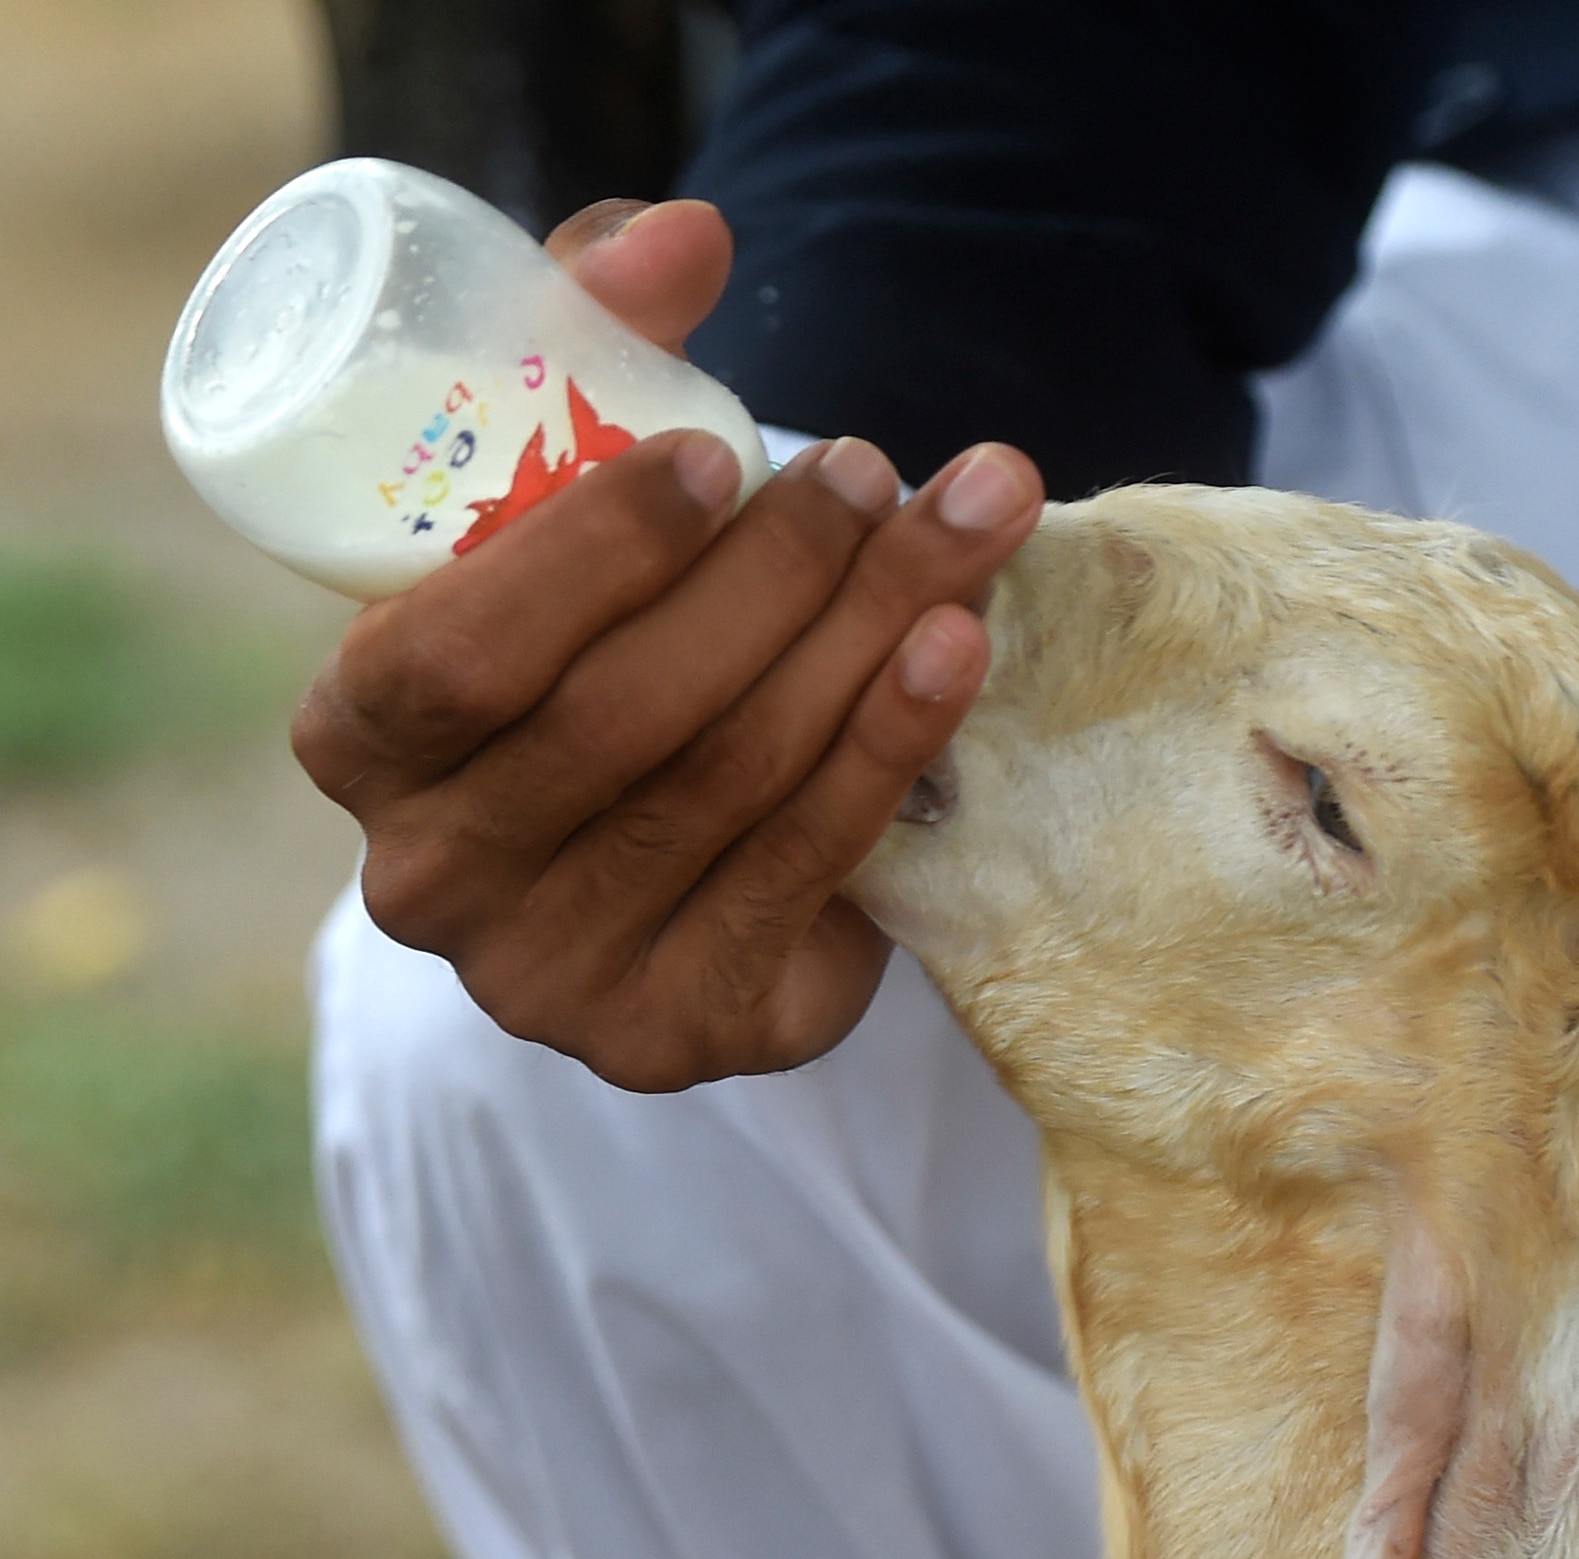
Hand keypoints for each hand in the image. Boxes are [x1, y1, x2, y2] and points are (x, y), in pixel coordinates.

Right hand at [292, 198, 1039, 1089]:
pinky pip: (805, 868)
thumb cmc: (584, 640)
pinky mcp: (680, 1036)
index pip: (454, 658)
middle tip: (873, 472)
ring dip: (861, 641)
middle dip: (773, 578)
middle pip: (623, 719)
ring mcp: (556, 979)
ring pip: (732, 784)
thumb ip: (584, 350)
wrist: (646, 852)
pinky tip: (957, 652)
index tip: (719, 456)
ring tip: (957, 529)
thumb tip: (684, 238)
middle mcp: (434, 882)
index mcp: (357, 744)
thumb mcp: (554, 499)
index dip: (591, 557)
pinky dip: (894, 747)